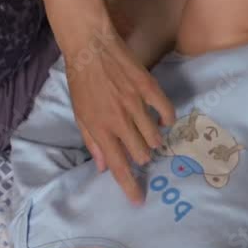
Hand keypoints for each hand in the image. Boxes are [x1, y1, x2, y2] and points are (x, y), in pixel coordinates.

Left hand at [64, 25, 175, 203]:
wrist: (90, 46)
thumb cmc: (82, 82)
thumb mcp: (80, 115)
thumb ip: (93, 142)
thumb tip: (103, 167)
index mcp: (100, 130)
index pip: (118, 167)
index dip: (129, 187)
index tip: (138, 201)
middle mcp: (119, 121)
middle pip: (141, 155)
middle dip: (141, 157)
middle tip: (137, 148)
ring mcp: (135, 104)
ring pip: (155, 138)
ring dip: (153, 141)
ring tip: (148, 134)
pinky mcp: (148, 88)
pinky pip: (166, 112)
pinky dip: (167, 119)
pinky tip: (163, 119)